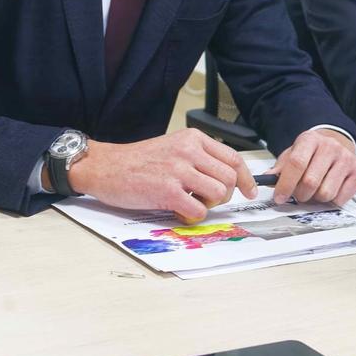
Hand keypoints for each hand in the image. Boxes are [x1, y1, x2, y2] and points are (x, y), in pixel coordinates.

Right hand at [66, 128, 255, 221]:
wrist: (106, 166)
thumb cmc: (139, 160)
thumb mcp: (174, 146)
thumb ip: (199, 157)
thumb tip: (226, 176)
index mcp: (193, 138)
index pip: (233, 157)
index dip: (246, 178)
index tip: (249, 191)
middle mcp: (188, 151)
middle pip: (230, 177)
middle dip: (225, 194)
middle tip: (209, 199)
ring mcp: (178, 171)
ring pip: (218, 193)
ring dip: (209, 204)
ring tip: (191, 202)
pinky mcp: (167, 191)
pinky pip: (198, 210)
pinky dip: (193, 216)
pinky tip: (179, 210)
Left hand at [266, 129, 355, 206]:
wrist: (336, 145)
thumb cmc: (311, 154)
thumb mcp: (293, 154)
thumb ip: (281, 168)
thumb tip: (267, 180)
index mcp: (310, 139)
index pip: (297, 163)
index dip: (286, 184)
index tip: (279, 197)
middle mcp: (331, 146)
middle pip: (311, 182)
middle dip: (300, 195)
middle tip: (299, 194)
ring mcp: (346, 158)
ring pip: (326, 193)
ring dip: (316, 198)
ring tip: (315, 191)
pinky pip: (341, 198)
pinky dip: (332, 201)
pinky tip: (330, 189)